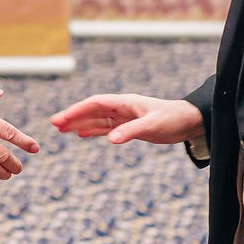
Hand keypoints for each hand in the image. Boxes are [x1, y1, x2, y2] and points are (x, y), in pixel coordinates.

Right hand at [50, 94, 203, 145]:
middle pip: (91, 110)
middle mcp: (121, 108)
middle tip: (53, 125)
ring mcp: (124, 117)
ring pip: (96, 119)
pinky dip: (92, 130)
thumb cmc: (173, 120)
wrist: (189, 122)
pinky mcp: (129, 126)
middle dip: (72, 116)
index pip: (94, 104)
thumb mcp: (152, 126)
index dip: (76, 110)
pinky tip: (81, 135)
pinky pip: (105, 127)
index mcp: (124, 103)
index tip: (60, 119)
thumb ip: (131, 132)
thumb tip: (111, 140)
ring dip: (79, 123)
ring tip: (61, 130)